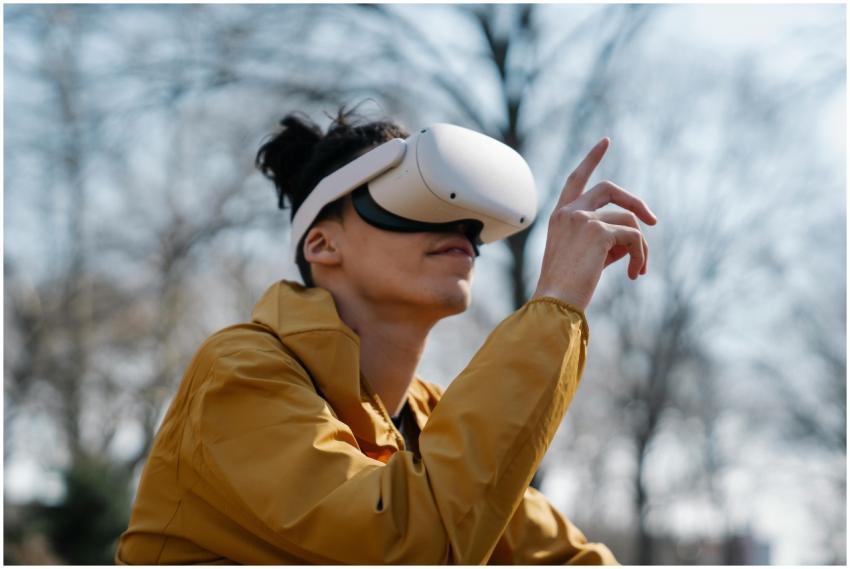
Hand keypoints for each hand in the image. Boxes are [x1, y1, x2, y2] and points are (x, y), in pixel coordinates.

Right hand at [531, 137, 656, 310]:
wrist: (555, 303)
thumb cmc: (566, 288)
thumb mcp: (584, 256)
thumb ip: (605, 239)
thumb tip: (635, 238)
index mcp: (559, 216)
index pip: (576, 179)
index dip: (591, 158)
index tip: (605, 141)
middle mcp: (569, 212)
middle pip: (610, 188)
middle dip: (636, 202)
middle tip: (653, 221)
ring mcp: (583, 218)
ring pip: (629, 220)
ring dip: (641, 246)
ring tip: (637, 270)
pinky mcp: (599, 231)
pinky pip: (634, 237)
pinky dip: (640, 256)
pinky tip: (634, 275)